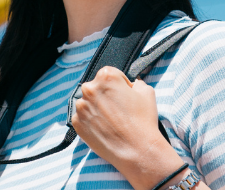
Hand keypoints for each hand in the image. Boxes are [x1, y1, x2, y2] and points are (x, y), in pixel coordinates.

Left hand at [71, 66, 184, 189]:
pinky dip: (91, 121)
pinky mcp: (76, 122)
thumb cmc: (143, 120)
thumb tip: (132, 84)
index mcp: (105, 77)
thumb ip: (137, 83)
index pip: (109, 75)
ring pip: (88, 103)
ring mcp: (81, 106)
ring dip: (97, 108)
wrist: (136, 150)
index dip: (119, 85)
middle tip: (118, 110)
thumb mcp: (147, 92)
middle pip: (96, 88)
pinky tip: (104, 129)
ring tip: (112, 121)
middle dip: (105, 96)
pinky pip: (82, 118)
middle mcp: (89, 89)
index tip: (125, 96)